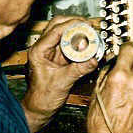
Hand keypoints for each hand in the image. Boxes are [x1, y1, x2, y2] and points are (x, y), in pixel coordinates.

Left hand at [21, 16, 99, 130]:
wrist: (40, 108)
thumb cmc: (42, 97)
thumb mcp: (62, 82)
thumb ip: (79, 70)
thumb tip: (93, 60)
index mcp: (39, 51)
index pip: (55, 29)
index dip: (72, 24)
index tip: (86, 24)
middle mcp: (43, 48)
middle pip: (59, 26)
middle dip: (75, 24)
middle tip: (89, 27)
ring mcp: (51, 52)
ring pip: (65, 34)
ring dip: (78, 33)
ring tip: (91, 36)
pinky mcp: (59, 58)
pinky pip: (70, 45)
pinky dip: (79, 44)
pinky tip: (88, 46)